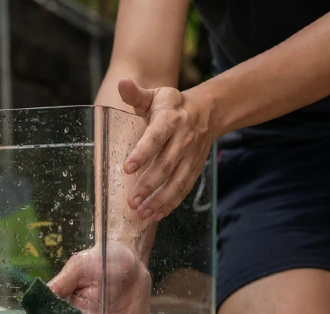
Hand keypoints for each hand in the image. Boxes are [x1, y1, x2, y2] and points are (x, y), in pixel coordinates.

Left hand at [119, 78, 214, 220]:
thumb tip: (122, 83)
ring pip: (176, 182)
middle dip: (148, 186)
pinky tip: (156, 214)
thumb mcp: (155, 95)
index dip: (142, 153)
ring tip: (141, 213)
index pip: (155, 138)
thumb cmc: (171, 105)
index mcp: (170, 120)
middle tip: (131, 201)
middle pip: (165, 166)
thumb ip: (136, 94)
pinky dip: (171, 204)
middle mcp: (183, 140)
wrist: (207, 111)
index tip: (126, 168)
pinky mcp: (194, 168)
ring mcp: (190, 157)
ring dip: (159, 200)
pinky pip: (184, 189)